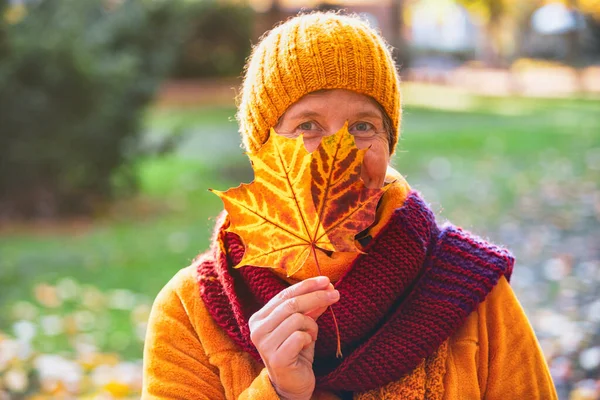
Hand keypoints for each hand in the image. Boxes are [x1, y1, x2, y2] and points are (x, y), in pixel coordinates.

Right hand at [249, 276, 339, 399]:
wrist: (292, 385)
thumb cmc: (297, 352)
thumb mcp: (304, 326)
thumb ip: (311, 308)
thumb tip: (326, 287)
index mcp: (259, 318)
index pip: (284, 294)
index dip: (306, 285)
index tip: (326, 280)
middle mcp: (257, 329)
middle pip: (291, 304)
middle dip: (316, 297)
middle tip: (335, 294)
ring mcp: (264, 344)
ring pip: (296, 319)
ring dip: (311, 325)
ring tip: (312, 335)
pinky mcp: (276, 358)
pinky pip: (299, 336)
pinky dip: (309, 338)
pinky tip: (306, 346)